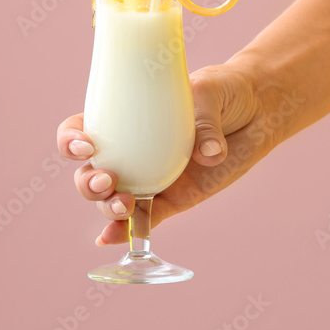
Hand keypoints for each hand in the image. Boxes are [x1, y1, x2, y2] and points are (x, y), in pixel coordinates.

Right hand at [57, 63, 278, 244]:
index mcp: (126, 118)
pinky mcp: (176, 197)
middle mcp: (132, 151)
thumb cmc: (225, 90)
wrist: (258, 107)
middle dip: (88, 183)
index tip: (86, 145)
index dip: (71, 140)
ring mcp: (151, 177)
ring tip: (125, 204)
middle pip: (90, 173)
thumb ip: (206, 122)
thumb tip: (209, 154)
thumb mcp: (211, 92)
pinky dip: (128, 232)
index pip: (82, 129)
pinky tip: (111, 240)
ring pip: (113, 200)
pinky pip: (147, 219)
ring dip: (108, 207)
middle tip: (109, 178)